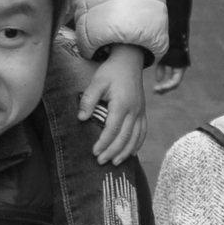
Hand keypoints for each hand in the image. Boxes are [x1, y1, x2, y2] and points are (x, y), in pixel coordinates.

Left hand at [80, 48, 148, 163]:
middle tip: (100, 162)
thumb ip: (88, 100)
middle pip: (124, 137)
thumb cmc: (111, 72)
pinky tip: (131, 153)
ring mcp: (140, 112)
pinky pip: (142, 132)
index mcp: (122, 104)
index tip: (94, 152)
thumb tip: (81, 118)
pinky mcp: (143, 112)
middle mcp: (134, 111)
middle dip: (112, 152)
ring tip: (115, 163)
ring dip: (125, 152)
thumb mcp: (97, 82)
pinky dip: (137, 144)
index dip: (104, 142)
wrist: (129, 61)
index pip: (113, 129)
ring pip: (135, 137)